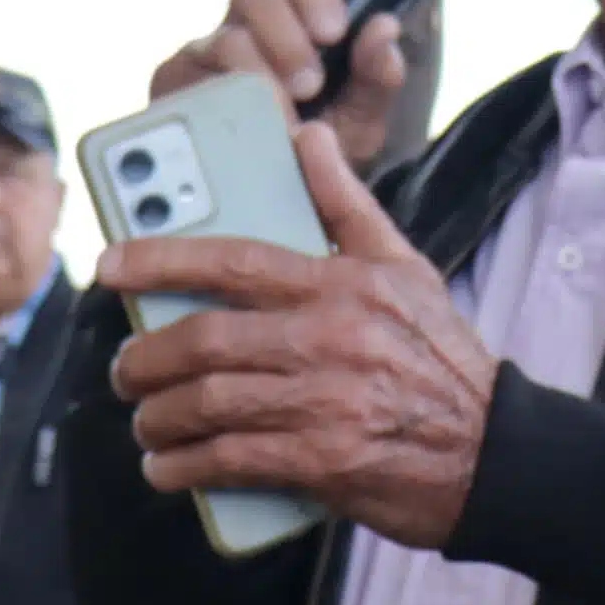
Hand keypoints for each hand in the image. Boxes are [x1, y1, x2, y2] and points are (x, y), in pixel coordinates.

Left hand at [99, 126, 496, 550]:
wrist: (494, 453)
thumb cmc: (441, 357)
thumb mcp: (404, 267)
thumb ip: (347, 203)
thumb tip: (308, 137)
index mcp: (343, 284)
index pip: (234, 262)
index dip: (160, 260)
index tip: (109, 268)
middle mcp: (331, 338)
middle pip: (204, 340)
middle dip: (145, 358)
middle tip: (126, 369)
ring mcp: (326, 402)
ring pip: (207, 404)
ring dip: (157, 418)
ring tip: (146, 421)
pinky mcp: (324, 462)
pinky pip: (230, 460)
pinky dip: (185, 466)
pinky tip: (168, 468)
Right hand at [148, 0, 410, 170]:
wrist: (282, 204)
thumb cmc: (322, 147)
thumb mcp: (361, 116)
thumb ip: (376, 74)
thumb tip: (385, 28)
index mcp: (289, 17)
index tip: (333, 32)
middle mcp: (242, 27)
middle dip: (285, 34)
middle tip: (310, 83)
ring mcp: (204, 56)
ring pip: (222, 37)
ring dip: (258, 72)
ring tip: (284, 115)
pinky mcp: (175, 90)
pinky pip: (185, 77)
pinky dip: (219, 99)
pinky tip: (241, 127)